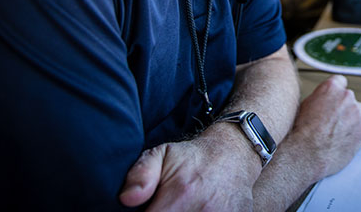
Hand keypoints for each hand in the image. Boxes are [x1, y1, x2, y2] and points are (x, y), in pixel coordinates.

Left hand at [119, 129, 258, 210]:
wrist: (233, 156)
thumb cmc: (192, 159)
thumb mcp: (161, 155)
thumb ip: (140, 174)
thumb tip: (127, 199)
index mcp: (182, 194)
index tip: (149, 209)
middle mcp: (204, 210)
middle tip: (166, 207)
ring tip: (181, 208)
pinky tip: (195, 211)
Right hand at [288, 74, 360, 180]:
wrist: (306, 153)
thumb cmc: (301, 133)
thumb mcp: (305, 106)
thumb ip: (320, 98)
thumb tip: (323, 100)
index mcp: (331, 88)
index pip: (340, 82)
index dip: (336, 93)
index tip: (335, 100)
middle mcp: (347, 96)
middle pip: (350, 99)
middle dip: (344, 108)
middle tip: (334, 122)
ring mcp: (357, 112)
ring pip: (359, 113)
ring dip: (352, 120)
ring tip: (338, 133)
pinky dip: (357, 134)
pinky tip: (344, 141)